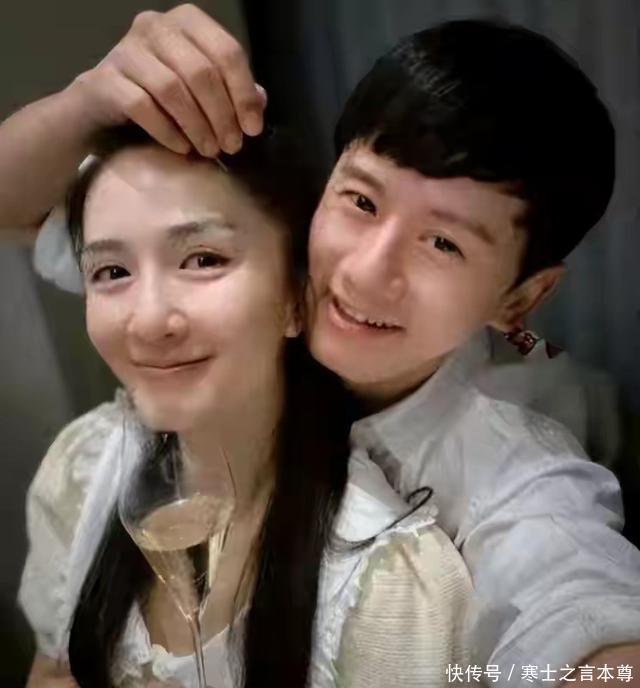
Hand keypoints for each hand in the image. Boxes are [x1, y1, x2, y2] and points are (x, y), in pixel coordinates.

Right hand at [69, 4, 265, 156]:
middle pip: (201, 71)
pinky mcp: (103, 79)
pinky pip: (142, 106)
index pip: (226, 51)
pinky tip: (181, 148)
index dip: (244, 93)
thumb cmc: (159, 96)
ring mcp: (125, 50)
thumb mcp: (199, 89)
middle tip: (231, 146)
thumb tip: (260, 102)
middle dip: (222, 115)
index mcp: (186, 21)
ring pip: (172, 89)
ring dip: (197, 126)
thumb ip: (230, 90)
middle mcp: (154, 26)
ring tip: (209, 151)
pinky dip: (167, 131)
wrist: (100, 108)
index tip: (253, 129)